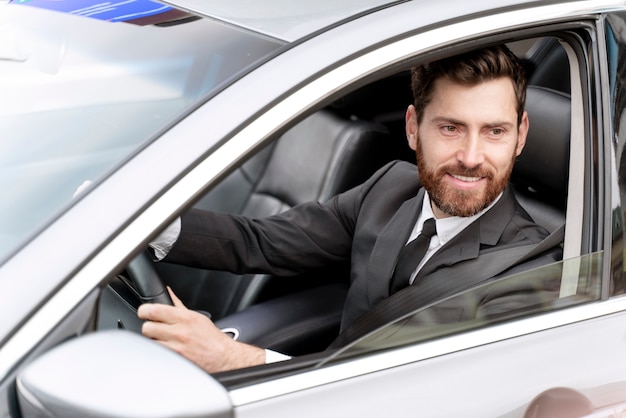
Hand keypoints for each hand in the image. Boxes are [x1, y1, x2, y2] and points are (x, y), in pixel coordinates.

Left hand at [138, 287, 265, 372]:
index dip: (144, 311)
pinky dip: (158, 352)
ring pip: (149, 343)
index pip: (154, 310)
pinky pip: (156, 355)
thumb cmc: (211, 338)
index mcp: (185, 318)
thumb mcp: (197, 316)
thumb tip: (168, 292)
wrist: (222, 357)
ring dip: (153, 341)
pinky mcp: (174, 361)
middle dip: (149, 328)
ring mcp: (176, 348)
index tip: (144, 313)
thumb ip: (178, 304)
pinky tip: (165, 351)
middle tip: (155, 329)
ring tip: (162, 341)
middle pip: (147, 327)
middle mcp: (179, 332)